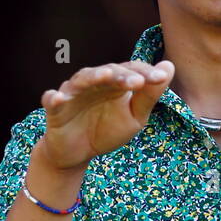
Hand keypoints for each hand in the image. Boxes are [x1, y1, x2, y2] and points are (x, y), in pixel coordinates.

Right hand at [37, 60, 174, 171]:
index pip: (131, 70)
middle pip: (108, 72)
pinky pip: (52, 100)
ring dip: (93, 77)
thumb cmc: (107, 130)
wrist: (78, 153)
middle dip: (122, 76)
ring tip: (105, 76)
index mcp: (115, 82)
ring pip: (81, 80)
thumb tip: (168, 66)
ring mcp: (73, 94)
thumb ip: (149, 95)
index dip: (145, 73)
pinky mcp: (55, 109)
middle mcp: (94, 83)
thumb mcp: (134, 117)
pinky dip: (54, 98)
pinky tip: (59, 98)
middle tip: (137, 82)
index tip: (160, 79)